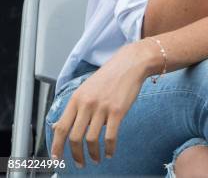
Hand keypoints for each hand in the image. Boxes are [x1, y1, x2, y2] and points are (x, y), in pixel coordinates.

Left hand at [50, 40, 153, 166]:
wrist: (130, 63)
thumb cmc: (109, 77)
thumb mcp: (86, 89)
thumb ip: (73, 108)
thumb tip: (57, 126)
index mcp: (77, 98)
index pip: (61, 127)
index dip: (57, 146)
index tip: (57, 158)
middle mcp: (87, 103)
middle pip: (74, 137)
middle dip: (76, 155)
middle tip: (79, 163)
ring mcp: (102, 107)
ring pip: (91, 140)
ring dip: (93, 154)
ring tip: (96, 159)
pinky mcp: (118, 111)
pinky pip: (110, 136)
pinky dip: (109, 149)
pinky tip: (110, 152)